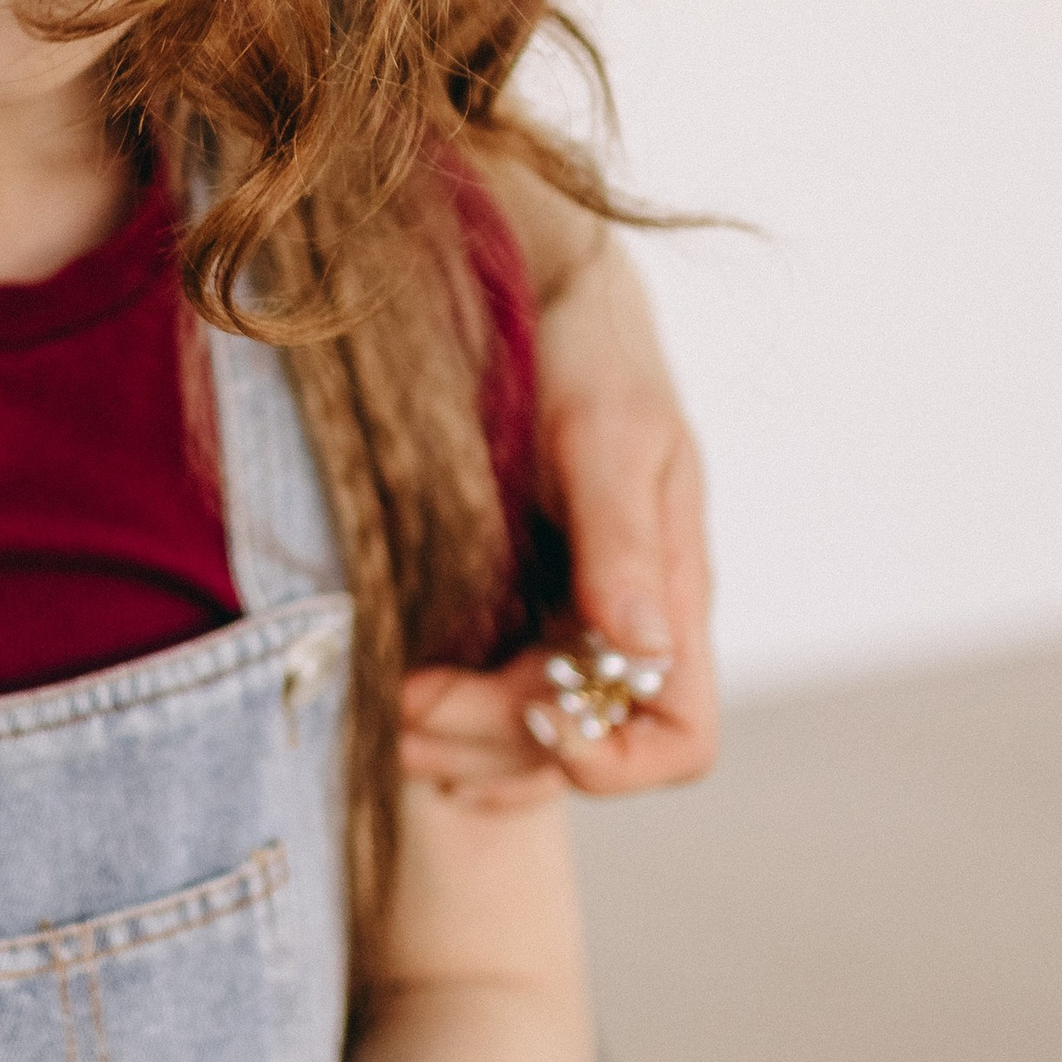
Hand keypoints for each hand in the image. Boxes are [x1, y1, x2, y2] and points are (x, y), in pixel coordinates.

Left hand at [400, 235, 716, 808]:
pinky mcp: (514, 609)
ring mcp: (567, 625)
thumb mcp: (604, 437)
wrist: (546, 303)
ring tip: (381, 720)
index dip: (616, 759)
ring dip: (455, 749)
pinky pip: (492, 704)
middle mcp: (623, 629)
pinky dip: (450, 731)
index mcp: (668, 595)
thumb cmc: (592, 358)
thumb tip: (640, 642)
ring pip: (526, 744)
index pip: (679, 737)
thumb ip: (621, 541)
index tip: (538, 714)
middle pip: (577, 750)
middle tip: (399, 706)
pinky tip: (403, 724)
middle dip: (489, 744)